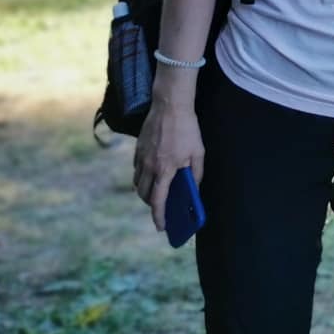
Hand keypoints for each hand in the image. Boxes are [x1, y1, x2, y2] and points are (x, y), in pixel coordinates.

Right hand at [133, 97, 205, 233]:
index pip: (158, 201)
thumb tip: (194, 189)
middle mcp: (149, 167)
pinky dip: (142, 178)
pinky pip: (136, 170)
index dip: (159, 217)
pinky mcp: (137, 149)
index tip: (162, 227)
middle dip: (152, 206)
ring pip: (138, 184)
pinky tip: (152, 175)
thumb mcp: (198, 152)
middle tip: (162, 208)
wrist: (170, 105)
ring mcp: (141, 157)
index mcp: (165, 170)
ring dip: (146, 192)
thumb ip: (196, 173)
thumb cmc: (187, 129)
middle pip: (145, 195)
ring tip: (157, 193)